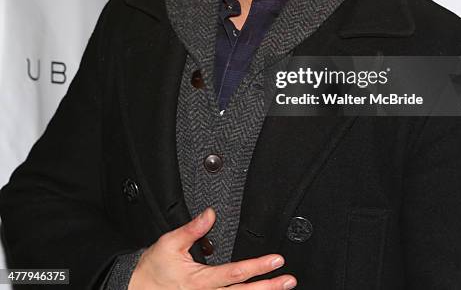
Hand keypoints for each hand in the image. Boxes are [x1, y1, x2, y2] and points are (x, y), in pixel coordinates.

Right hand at [128, 207, 296, 288]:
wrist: (136, 288)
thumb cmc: (153, 268)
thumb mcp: (170, 243)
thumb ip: (192, 229)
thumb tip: (210, 214)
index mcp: (199, 280)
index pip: (235, 273)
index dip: (257, 267)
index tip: (276, 261)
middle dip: (268, 287)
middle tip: (288, 280)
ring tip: (281, 288)